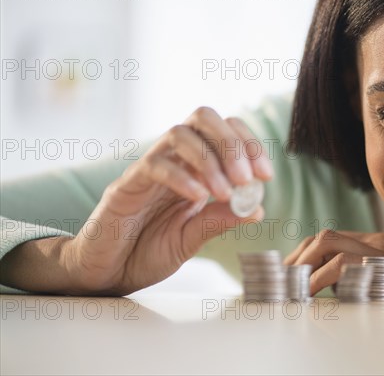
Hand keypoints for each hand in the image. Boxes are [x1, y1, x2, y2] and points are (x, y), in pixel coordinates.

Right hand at [1, 107, 272, 295]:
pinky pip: (154, 165)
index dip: (249, 146)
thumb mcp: (192, 239)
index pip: (224, 133)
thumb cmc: (147, 253)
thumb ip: (220, 221)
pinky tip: (198, 198)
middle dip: (232, 143)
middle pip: (203, 118)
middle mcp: (172, 161)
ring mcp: (148, 169)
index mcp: (192, 169)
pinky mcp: (125, 185)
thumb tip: (258, 208)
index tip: (266, 175)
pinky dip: (182, 178)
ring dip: (210, 159)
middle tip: (247, 177)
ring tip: (226, 192)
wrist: (107, 275)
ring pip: (179, 133)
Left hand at [284, 230, 383, 299]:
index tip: (285, 274)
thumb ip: (377, 280)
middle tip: (280, 284)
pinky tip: (318, 294)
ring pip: (330, 244)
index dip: (302, 255)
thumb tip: (342, 292)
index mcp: (378, 246)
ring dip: (305, 265)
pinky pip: (352, 265)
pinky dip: (327, 278)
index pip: (330, 241)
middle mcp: (378, 244)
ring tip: (292, 289)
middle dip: (295, 259)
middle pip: (323, 238)